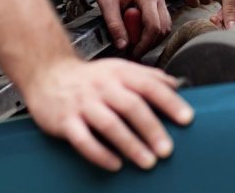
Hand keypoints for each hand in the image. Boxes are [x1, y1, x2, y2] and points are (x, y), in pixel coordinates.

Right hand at [24, 55, 193, 171]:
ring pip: (109, 124)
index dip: (169, 102)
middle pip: (131, 106)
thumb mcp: (119, 69)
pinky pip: (83, 140)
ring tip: (148, 162)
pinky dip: (100, 154)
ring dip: (130, 145)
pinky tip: (115, 165)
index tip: (187, 119)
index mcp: (119, 73)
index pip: (149, 85)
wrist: (47, 74)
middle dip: (152, 129)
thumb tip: (177, 86)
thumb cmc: (90, 77)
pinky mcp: (64, 121)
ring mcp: (83, 104)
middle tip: (167, 150)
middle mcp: (102, 87)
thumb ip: (147, 77)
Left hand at [90, 0, 170, 56]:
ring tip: (135, 39)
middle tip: (133, 49)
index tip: (133, 52)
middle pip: (163, 27)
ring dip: (152, 35)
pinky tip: (138, 28)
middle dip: (149, 42)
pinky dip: (153, 26)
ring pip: (165, 23)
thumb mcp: (106, 3)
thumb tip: (123, 46)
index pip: (153, 27)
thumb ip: (115, 25)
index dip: (144, 44)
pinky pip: (161, 16)